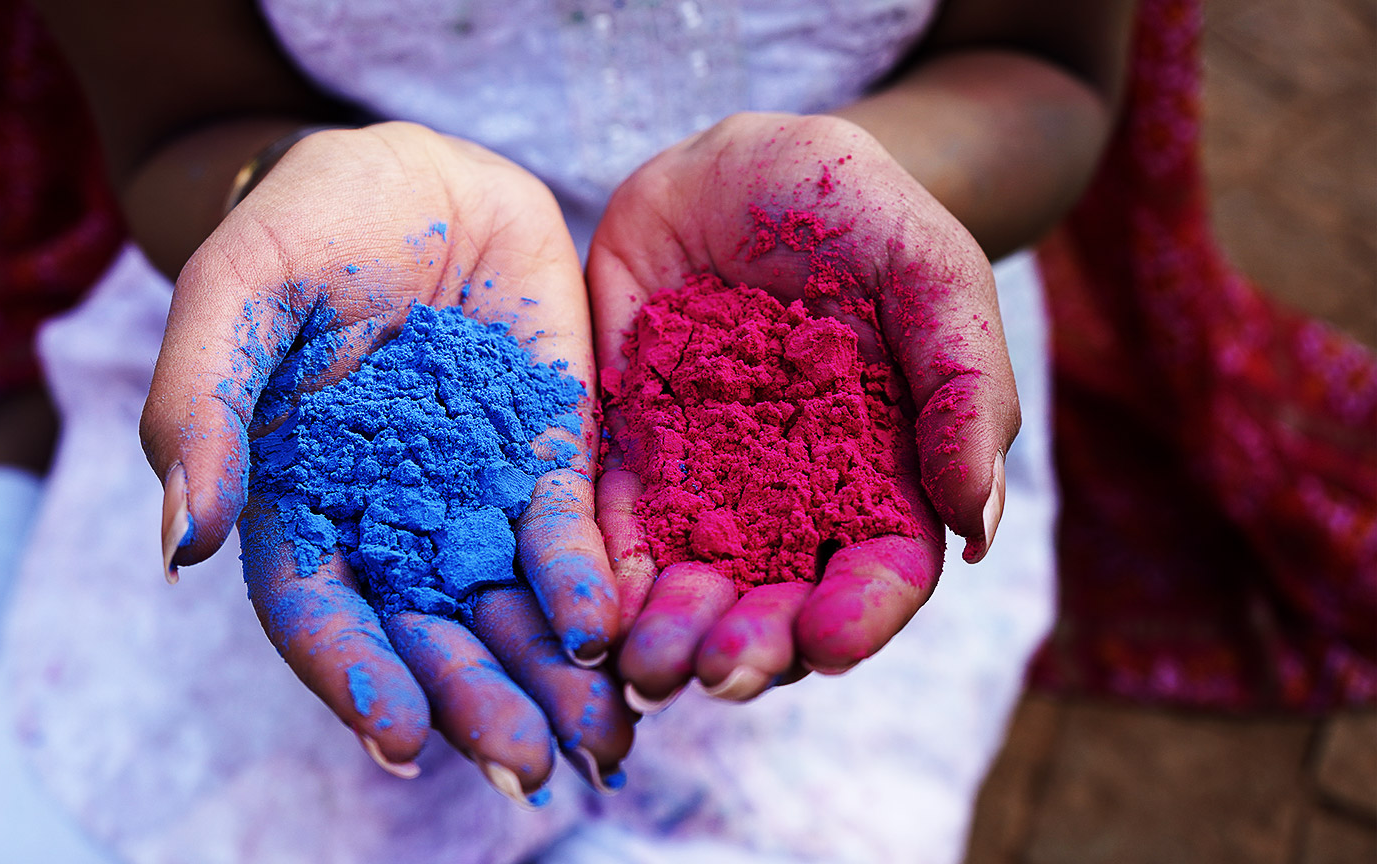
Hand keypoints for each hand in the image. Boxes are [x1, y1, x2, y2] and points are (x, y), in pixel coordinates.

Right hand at [139, 123, 630, 802]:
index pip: (320, 609)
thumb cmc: (307, 223)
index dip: (355, 675)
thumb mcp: (236, 292)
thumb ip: (200, 407)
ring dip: (549, 681)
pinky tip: (612, 633)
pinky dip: (591, 584)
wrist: (417, 171)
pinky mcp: (549, 454)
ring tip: (597, 745)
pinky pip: (568, 530)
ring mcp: (473, 495)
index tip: (401, 736)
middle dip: (474, 703)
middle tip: (524, 766)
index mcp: (300, 501)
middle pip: (428, 633)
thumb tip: (181, 543)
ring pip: (509, 607)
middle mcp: (390, 521)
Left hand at [586, 112, 1019, 707]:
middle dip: (752, 650)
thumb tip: (974, 522)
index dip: (860, 618)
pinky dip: (600, 575)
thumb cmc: (853, 209)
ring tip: (646, 666)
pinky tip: (587, 609)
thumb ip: (964, 384)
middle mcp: (794, 498)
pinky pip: (610, 525)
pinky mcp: (627, 451)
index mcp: (882, 471)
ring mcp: (706, 480)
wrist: (736, 164)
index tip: (828, 644)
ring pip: (691, 584)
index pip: (880, 572)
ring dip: (671, 636)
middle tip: (717, 673)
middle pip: (779, 601)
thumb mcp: (928, 271)